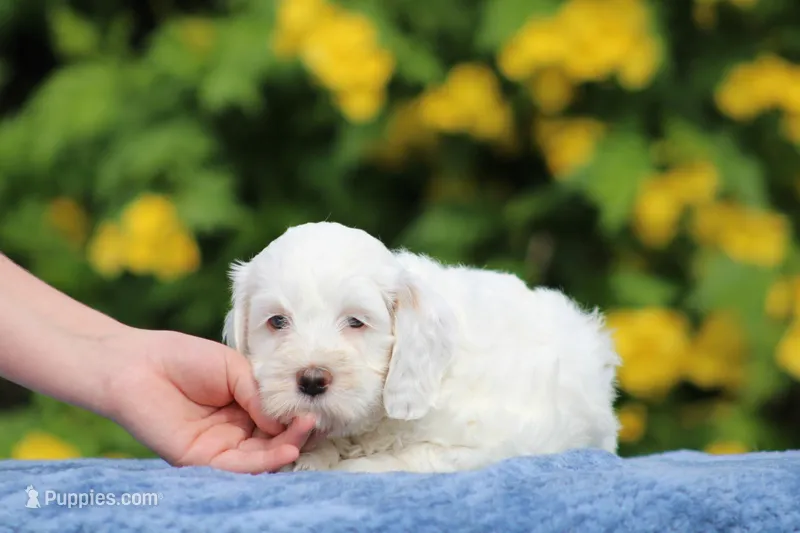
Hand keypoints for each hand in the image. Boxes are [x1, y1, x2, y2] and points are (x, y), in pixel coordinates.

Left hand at [102, 327, 314, 473]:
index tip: (316, 408)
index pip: (277, 419)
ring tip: (305, 433)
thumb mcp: (235, 368)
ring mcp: (217, 446)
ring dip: (285, 449)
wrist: (138, 362)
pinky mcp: (199, 459)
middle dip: (296, 434)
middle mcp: (234, 430)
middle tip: (314, 421)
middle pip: (272, 441)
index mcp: (243, 406)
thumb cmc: (184, 358)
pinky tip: (284, 449)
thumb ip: (259, 394)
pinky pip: (236, 467)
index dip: (297, 417)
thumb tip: (284, 420)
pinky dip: (263, 462)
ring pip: (259, 457)